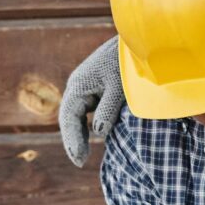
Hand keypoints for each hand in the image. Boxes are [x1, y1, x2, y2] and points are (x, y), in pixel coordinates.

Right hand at [58, 35, 124, 167]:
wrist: (135, 42)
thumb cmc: (127, 63)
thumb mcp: (119, 88)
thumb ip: (108, 110)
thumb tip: (98, 133)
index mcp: (78, 85)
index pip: (69, 118)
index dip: (73, 140)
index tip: (79, 159)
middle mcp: (77, 85)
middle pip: (68, 118)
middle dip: (73, 139)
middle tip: (80, 162)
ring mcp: (84, 85)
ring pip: (76, 114)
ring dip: (78, 133)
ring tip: (82, 154)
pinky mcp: (93, 85)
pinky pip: (84, 109)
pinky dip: (85, 123)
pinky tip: (92, 135)